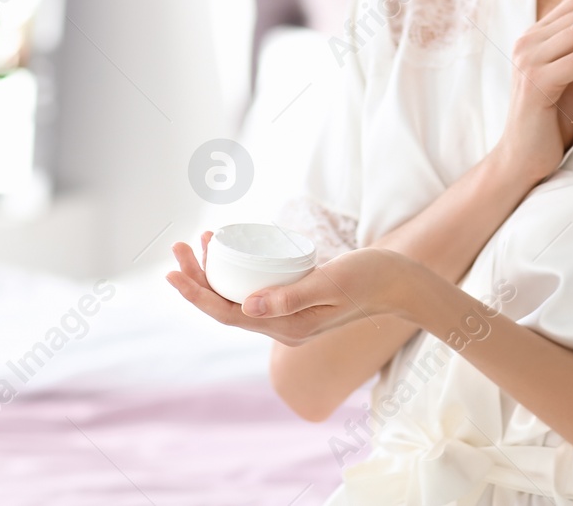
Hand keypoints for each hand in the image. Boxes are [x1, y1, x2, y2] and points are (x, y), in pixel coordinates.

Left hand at [166, 231, 417, 346]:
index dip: (196, 295)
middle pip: (227, 306)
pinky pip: (256, 289)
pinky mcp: (295, 299)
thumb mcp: (331, 282)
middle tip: (179, 247)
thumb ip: (291, 296)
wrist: (400, 283)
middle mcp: (283, 327)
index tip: (172, 272)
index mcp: (288, 329)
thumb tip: (247, 306)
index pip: (229, 315)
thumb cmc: (370, 279)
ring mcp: (289, 315)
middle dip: (198, 278)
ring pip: (239, 297)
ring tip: (198, 243)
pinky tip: (232, 250)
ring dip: (215, 273)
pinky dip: (238, 270)